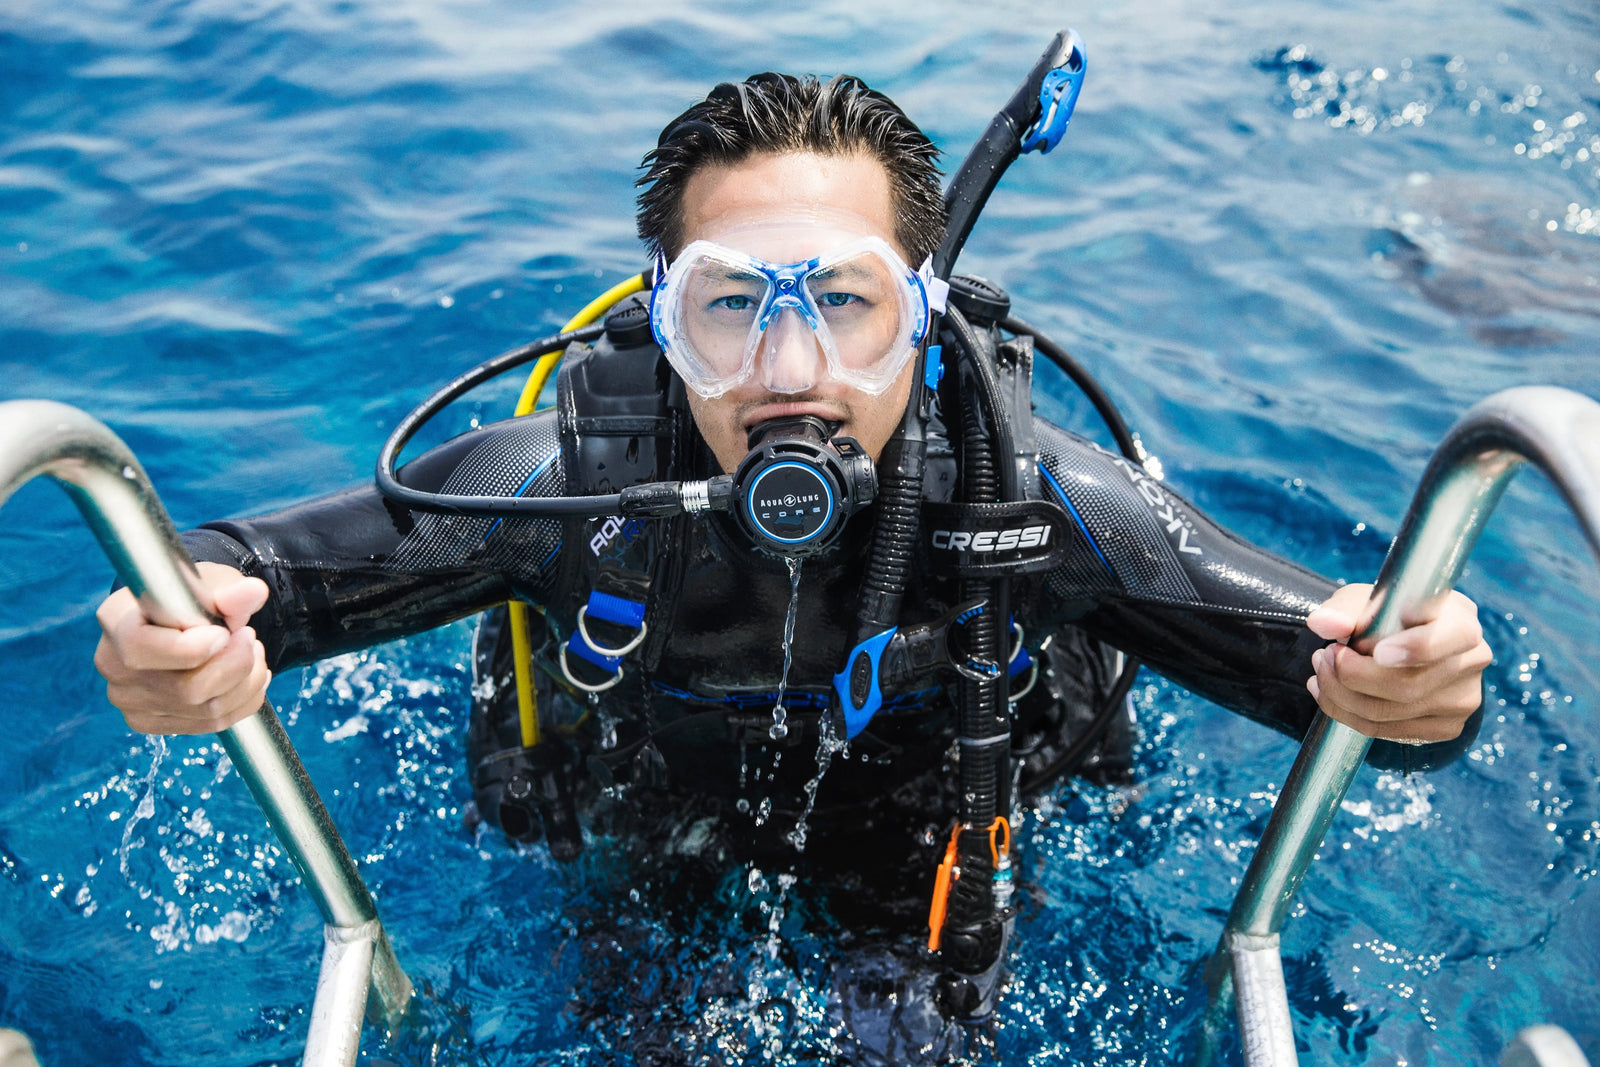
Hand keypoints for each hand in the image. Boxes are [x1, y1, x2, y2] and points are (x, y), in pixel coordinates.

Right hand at [93, 562, 271, 734]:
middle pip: (185, 689)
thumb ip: (230, 591)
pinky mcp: (150, 722)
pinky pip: (212, 723)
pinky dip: (244, 701)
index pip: (140, 648)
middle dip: (235, 664)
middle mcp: (112, 664)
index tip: (224, 633)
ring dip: (247, 682)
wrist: (186, 622)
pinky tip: (248, 677)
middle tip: (250, 638)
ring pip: (206, 709)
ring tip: (253, 653)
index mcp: (115, 620)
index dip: (191, 648)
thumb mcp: (212, 583)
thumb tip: (254, 592)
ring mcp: (129, 700)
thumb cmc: (193, 598)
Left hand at [1304, 583, 1490, 743]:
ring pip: (1387, 712)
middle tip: (1324, 655)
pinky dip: (1345, 713)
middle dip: (1350, 674)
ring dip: (1339, 694)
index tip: (1378, 652)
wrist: (1407, 643)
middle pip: (1406, 685)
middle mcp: (1472, 662)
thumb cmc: (1389, 615)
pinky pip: (1383, 730)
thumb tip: (1322, 623)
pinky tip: (1331, 693)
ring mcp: (1463, 700)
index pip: (1448, 638)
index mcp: (1461, 622)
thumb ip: (1344, 608)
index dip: (1414, 648)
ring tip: (1322, 670)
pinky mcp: (1445, 727)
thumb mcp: (1367, 599)